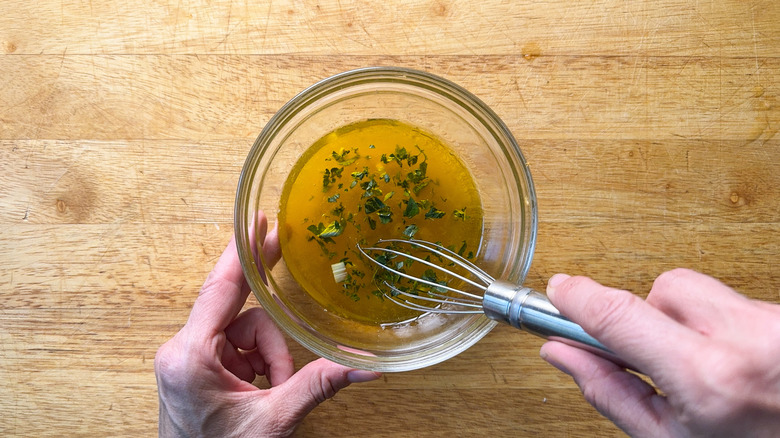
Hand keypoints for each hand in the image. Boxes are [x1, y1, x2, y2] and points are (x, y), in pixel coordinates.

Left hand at [154, 212, 379, 436]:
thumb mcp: (273, 421)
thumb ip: (318, 386)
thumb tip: (364, 367)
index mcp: (191, 357)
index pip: (221, 289)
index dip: (242, 253)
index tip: (257, 223)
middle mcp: (182, 352)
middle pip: (240, 313)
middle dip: (269, 326)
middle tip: (281, 262)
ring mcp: (188, 360)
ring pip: (244, 333)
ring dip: (269, 358)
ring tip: (273, 391)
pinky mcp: (196, 369)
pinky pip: (237, 348)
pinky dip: (259, 364)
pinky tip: (264, 388)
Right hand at [540, 268, 779, 437]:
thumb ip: (612, 393)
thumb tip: (563, 354)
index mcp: (708, 379)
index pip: (622, 316)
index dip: (580, 298)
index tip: (561, 290)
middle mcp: (748, 340)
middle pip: (667, 287)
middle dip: (652, 315)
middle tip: (662, 356)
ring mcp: (776, 324)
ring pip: (708, 291)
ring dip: (693, 320)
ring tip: (710, 363)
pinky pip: (742, 303)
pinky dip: (729, 328)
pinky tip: (741, 363)